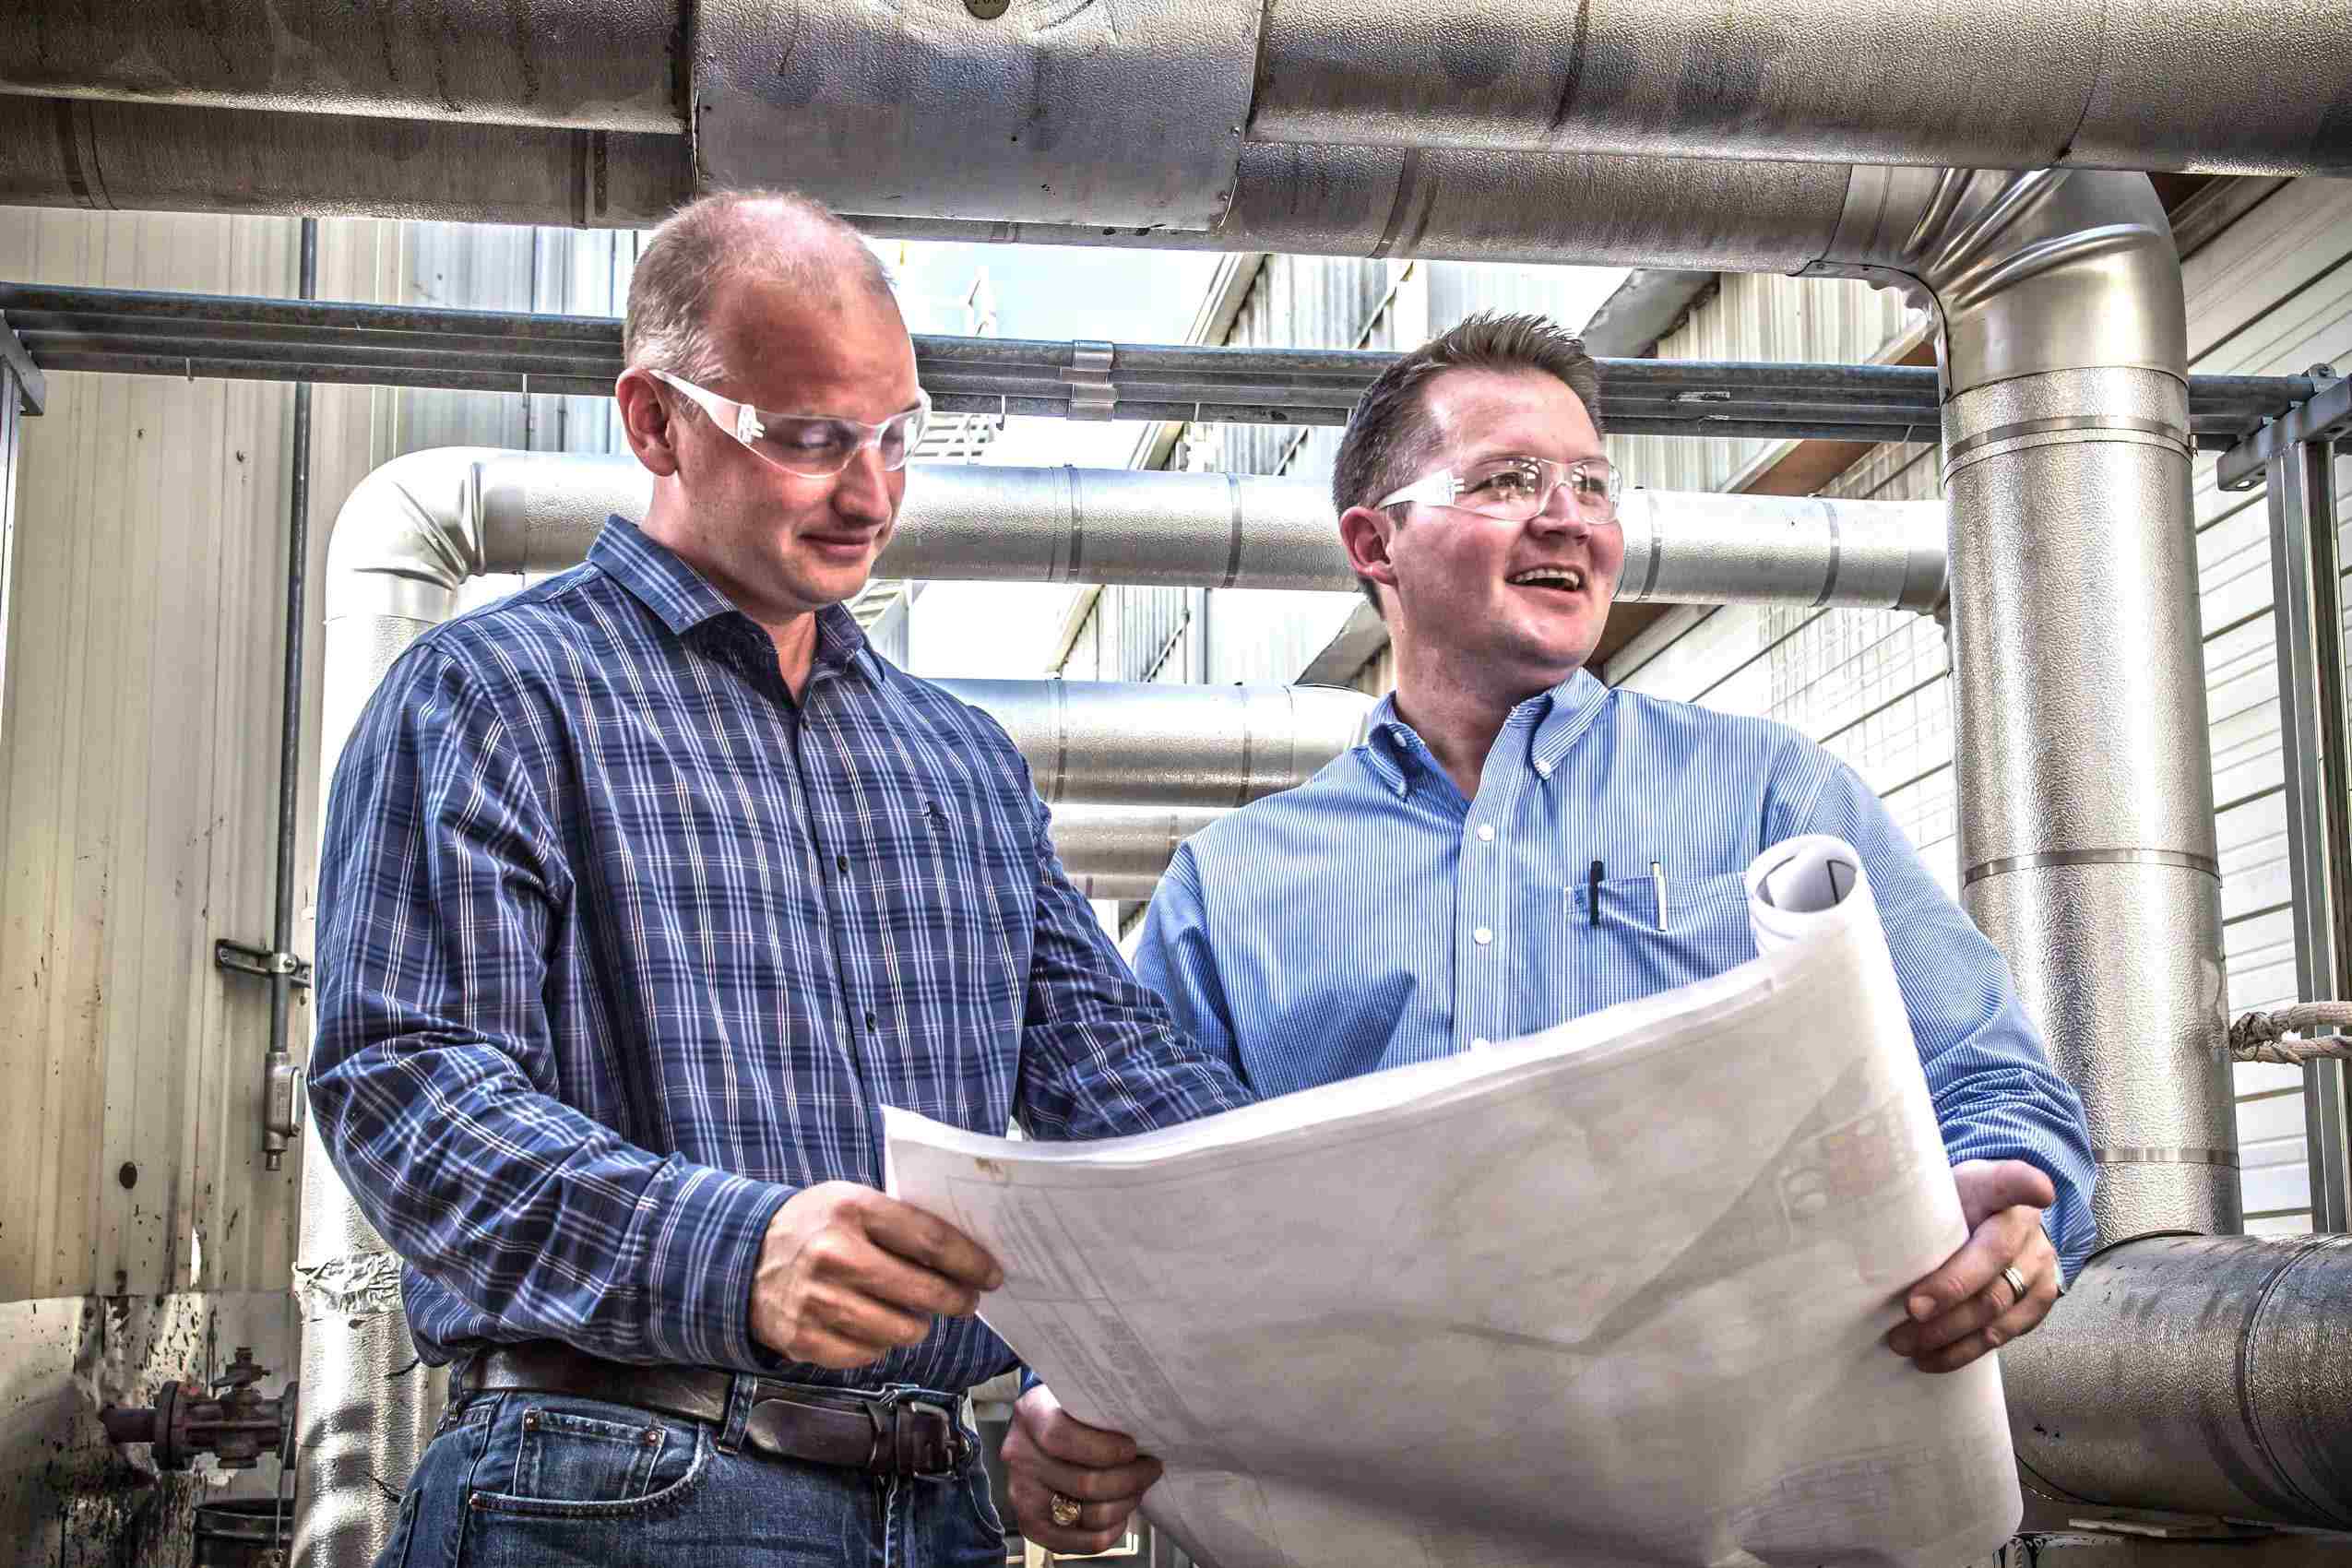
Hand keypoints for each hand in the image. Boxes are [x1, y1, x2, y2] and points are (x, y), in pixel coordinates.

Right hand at [749, 1182, 1001, 1368]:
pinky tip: (873, 1324)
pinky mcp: (805, 1339)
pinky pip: (869, 1354)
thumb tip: (964, 1254)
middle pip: (922, 1292)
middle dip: (956, 1300)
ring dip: (917, 1325)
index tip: (991, 1275)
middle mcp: (835, 1255)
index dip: (969, 1262)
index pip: (930, 1240)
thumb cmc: (815, 1228)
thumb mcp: (851, 1202)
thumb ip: (900, 1222)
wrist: (743, 1260)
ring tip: (914, 1313)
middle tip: (966, 1301)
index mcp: (852, 1210)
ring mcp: (817, 1301)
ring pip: (901, 1330)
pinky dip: (879, 1343)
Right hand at [1002, 1384, 1161, 1555]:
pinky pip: (1078, 1542)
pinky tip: (1119, 1515)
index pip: (1060, 1436)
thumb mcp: (1079, 1394)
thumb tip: (1146, 1423)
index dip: (1103, 1448)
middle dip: (1129, 1479)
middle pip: (1083, 1482)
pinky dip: (1108, 1532)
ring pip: (1088, 1515)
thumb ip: (1102, 1405)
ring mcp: (1022, 1492)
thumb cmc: (1071, 1411)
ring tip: (1137, 1488)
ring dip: (1124, 1504)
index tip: (1132, 1448)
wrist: (1043, 1427)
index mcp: (1030, 1413)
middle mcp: (1020, 1454)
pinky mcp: (1031, 1524)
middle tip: (1150, 1468)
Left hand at [1887, 1159, 2062, 1372]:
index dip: (2026, 1185)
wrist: (1991, 1221)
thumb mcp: (1936, 1188)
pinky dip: (1967, 1350)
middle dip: (1948, 1294)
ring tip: (1908, 1345)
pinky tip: (1935, 1358)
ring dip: (1951, 1333)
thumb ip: (1917, 1200)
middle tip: (1909, 1315)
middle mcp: (2026, 1227)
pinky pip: (2006, 1333)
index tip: (2038, 1191)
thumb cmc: (1952, 1206)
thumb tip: (1859, 1223)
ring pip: (1998, 1307)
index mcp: (1997, 1189)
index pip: (2014, 1180)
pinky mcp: (2040, 1300)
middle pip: (1992, 1263)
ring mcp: (2039, 1266)